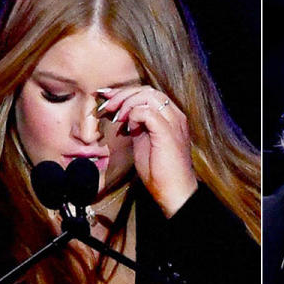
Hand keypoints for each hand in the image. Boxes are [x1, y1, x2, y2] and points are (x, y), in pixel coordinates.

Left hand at [97, 86, 197, 216]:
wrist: (173, 192)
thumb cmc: (159, 173)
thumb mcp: (144, 143)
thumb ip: (137, 127)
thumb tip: (124, 116)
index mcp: (171, 117)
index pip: (149, 94)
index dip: (127, 93)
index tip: (108, 98)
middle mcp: (175, 116)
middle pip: (148, 90)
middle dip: (123, 95)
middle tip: (107, 106)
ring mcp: (174, 122)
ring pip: (148, 96)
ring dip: (127, 102)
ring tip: (115, 116)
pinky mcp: (167, 132)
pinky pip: (147, 111)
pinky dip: (133, 114)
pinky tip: (126, 127)